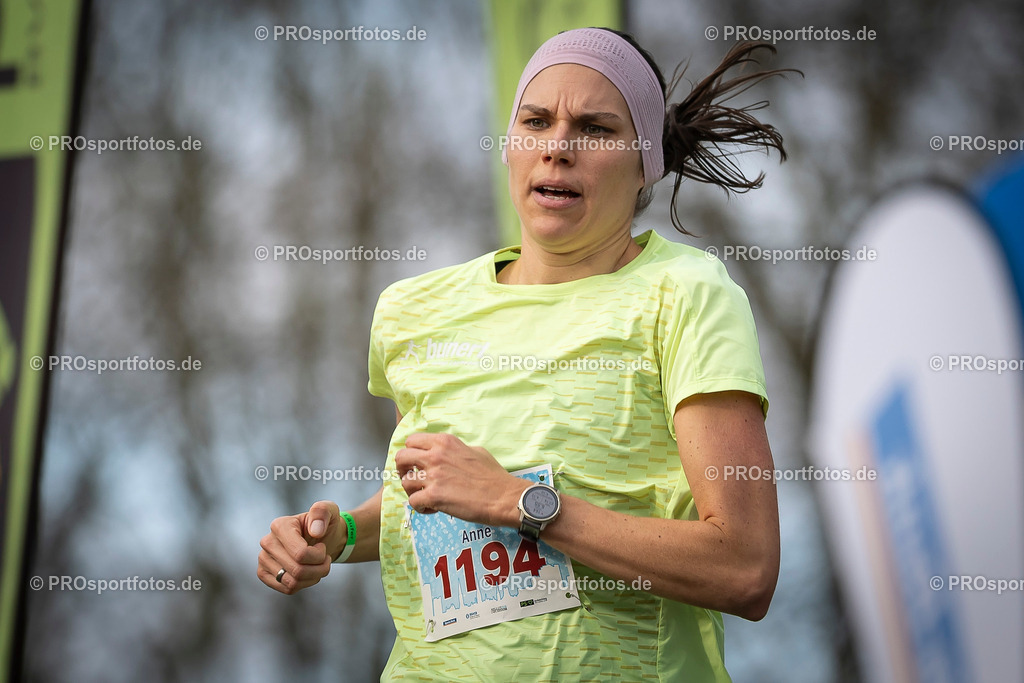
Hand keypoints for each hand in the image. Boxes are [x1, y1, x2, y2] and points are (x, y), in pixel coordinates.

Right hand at [257, 500, 341, 594]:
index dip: (319, 556)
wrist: (319, 539)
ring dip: (313, 577)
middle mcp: (267, 542)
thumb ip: (323, 512)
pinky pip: (287, 589)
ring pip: (292, 582)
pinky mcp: (263, 573)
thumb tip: (315, 531)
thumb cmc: (324, 525)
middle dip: (319, 569)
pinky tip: (307, 573)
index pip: (301, 554)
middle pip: (297, 570)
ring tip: (317, 566)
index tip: (321, 546)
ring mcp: (263, 558)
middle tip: (324, 559)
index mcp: (280, 525)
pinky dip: (303, 584)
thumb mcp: (329, 511)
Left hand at [394, 433, 529, 526]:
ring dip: (412, 491)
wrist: (503, 496)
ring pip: (405, 482)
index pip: (412, 440)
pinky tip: (432, 509)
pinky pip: (413, 502)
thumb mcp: (475, 451)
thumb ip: (456, 450)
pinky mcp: (434, 496)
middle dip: (403, 469)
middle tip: (412, 478)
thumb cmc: (493, 476)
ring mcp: (433, 476)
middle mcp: (435, 455)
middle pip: (401, 457)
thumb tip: (448, 454)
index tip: (416, 462)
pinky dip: (420, 508)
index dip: (411, 452)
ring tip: (424, 497)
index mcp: (445, 442)